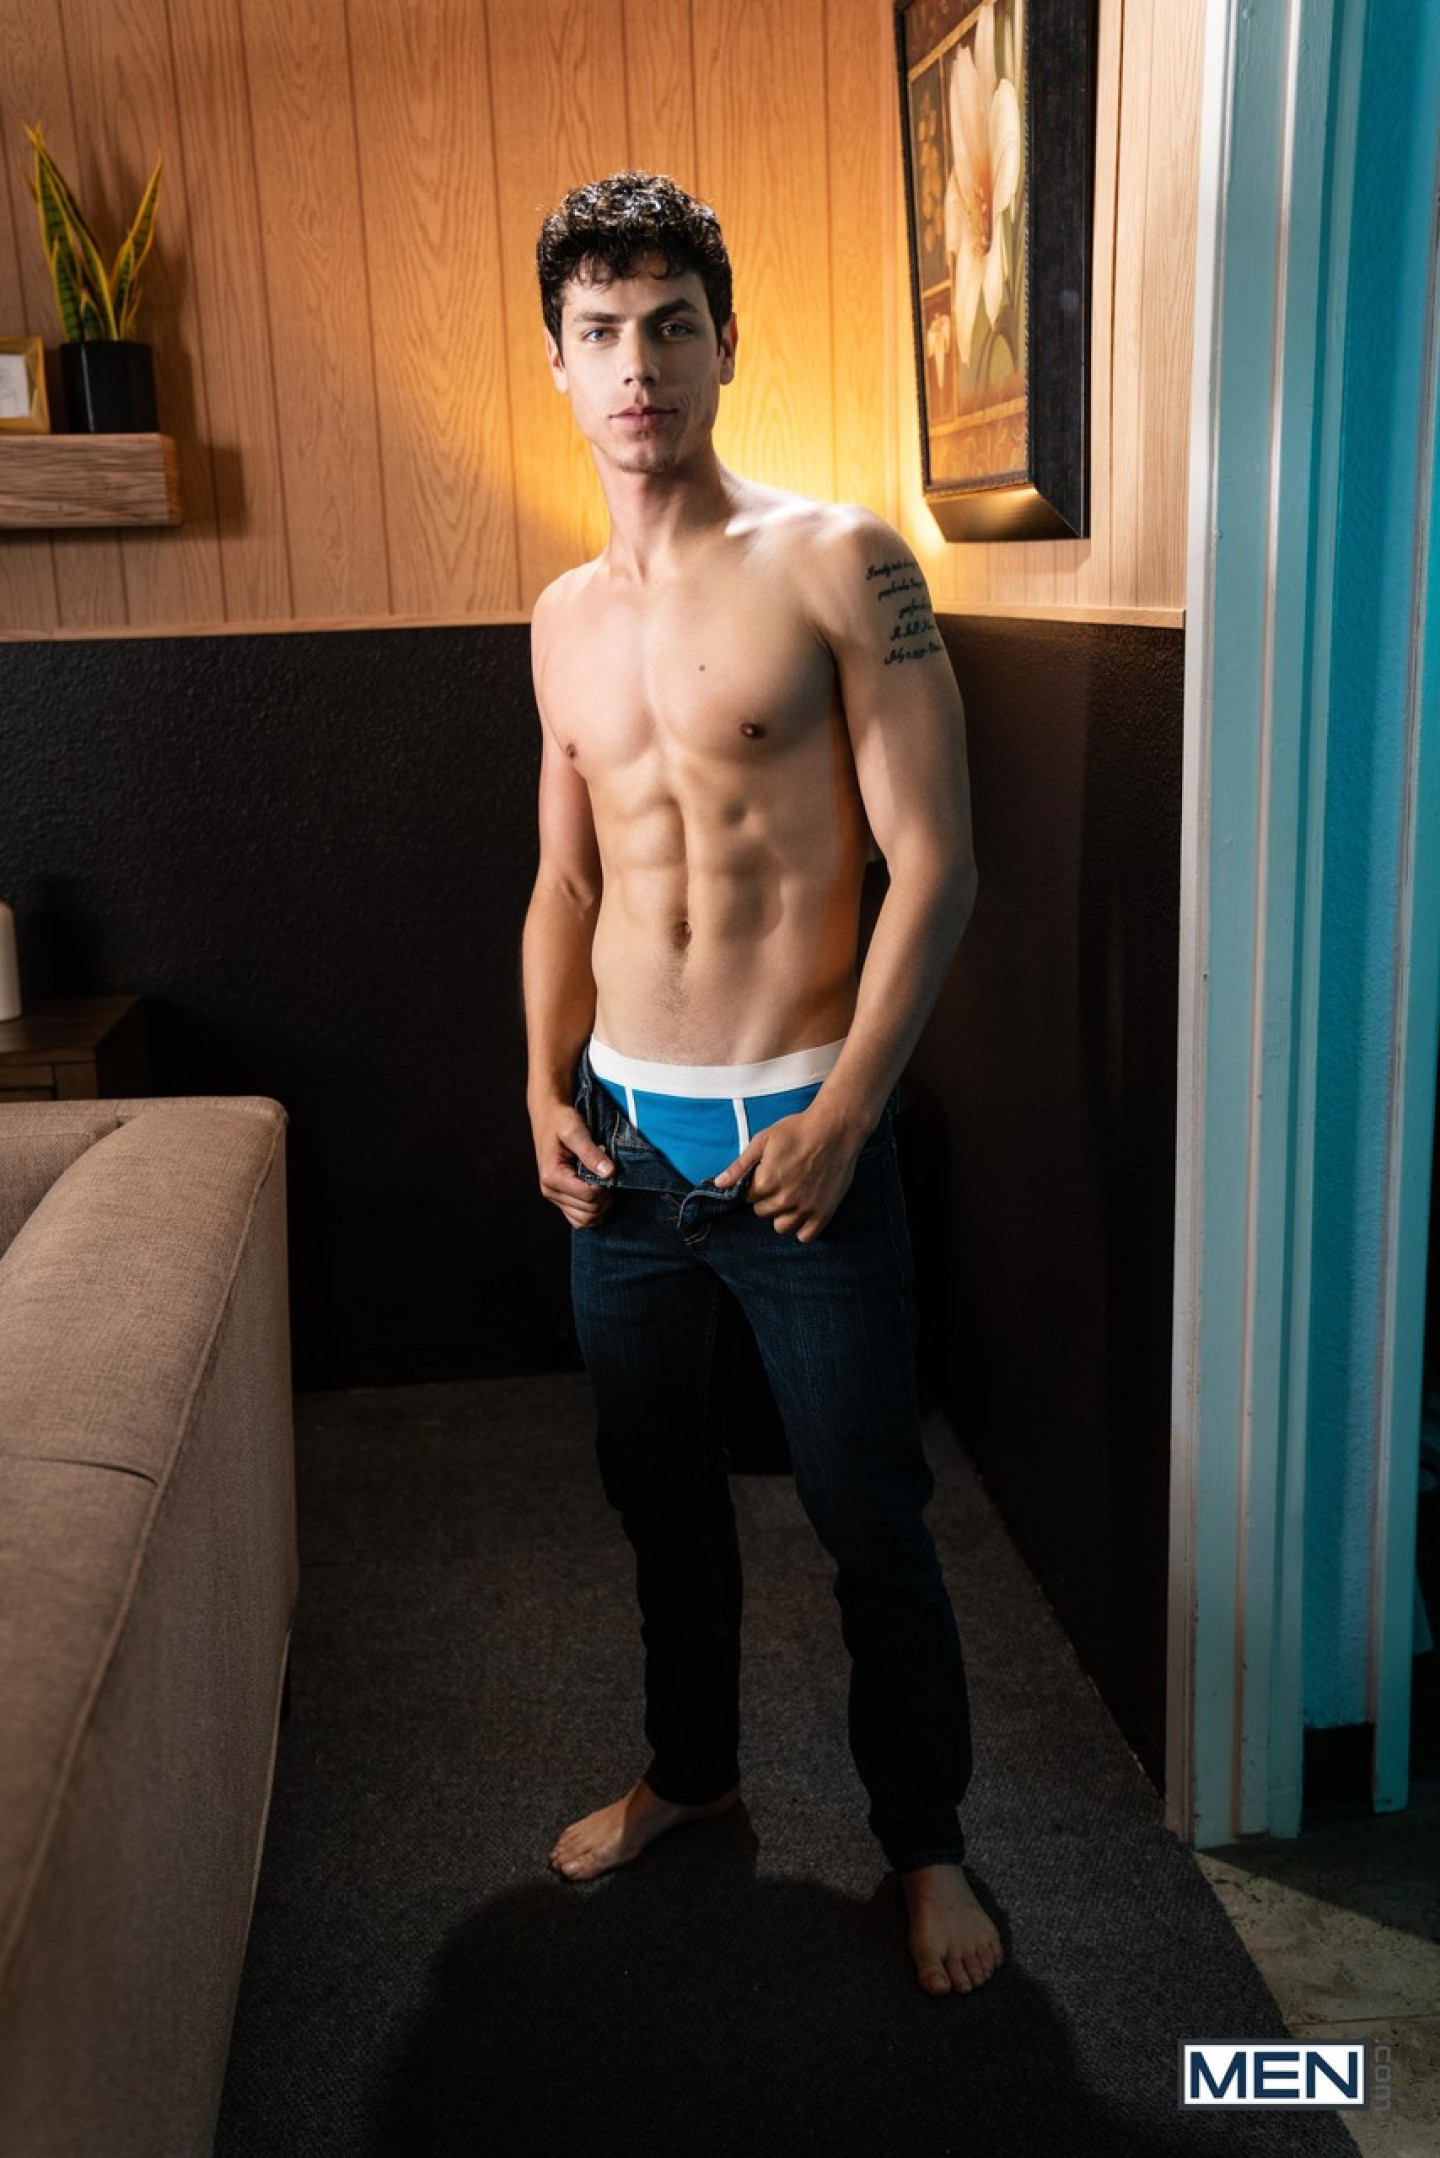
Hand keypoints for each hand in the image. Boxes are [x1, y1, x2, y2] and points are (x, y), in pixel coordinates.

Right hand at [531, 1100, 613, 1229]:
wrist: (549, 1115)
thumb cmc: (561, 1120)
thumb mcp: (576, 1130)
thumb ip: (591, 1152)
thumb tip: (609, 1172)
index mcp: (552, 1176)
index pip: (588, 1195)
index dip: (605, 1186)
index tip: (608, 1166)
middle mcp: (550, 1190)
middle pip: (589, 1211)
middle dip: (605, 1196)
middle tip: (607, 1173)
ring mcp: (554, 1196)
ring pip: (584, 1220)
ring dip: (601, 1206)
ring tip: (603, 1183)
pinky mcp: (560, 1198)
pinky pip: (578, 1218)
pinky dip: (593, 1212)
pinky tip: (599, 1194)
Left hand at [713, 1104, 860, 1241]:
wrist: (835, 1128)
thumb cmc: (797, 1130)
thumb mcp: (763, 1140)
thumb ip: (740, 1165)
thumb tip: (719, 1184)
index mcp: (766, 1182)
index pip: (749, 1197)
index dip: (756, 1185)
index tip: (767, 1174)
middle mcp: (784, 1199)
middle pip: (763, 1212)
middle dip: (767, 1199)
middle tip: (782, 1182)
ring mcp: (805, 1208)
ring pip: (782, 1227)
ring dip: (782, 1215)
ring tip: (791, 1198)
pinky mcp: (823, 1213)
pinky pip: (806, 1236)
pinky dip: (802, 1228)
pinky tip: (803, 1212)